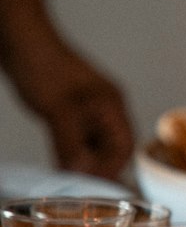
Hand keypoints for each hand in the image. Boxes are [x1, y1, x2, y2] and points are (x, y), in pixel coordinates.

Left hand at [20, 42, 134, 179]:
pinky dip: (71, 151)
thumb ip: (72, 144)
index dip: (112, 167)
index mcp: (111, 104)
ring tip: (67, 173)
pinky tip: (59, 160)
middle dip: (97, 166)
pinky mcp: (71, 109)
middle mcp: (105, 107)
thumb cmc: (43, 65)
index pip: (124, 145)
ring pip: (93, 143)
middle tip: (78, 182)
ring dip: (82, 159)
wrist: (21, 41)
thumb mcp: (59, 111)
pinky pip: (78, 137)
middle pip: (111, 147)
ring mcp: (88, 108)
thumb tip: (81, 173)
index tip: (95, 185)